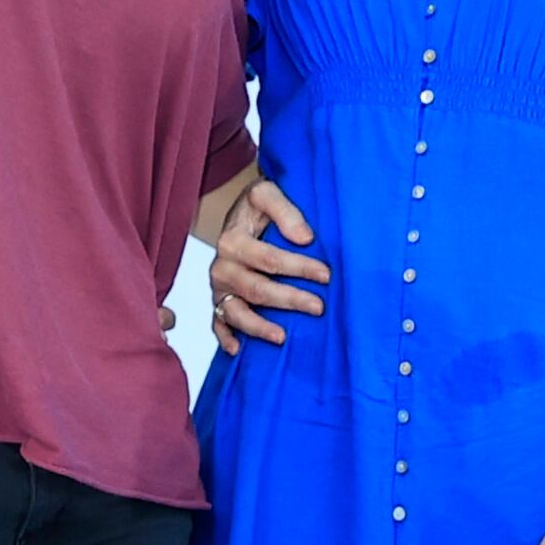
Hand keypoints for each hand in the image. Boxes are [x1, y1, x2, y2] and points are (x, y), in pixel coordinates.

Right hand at [203, 175, 325, 348]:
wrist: (238, 213)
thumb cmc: (256, 207)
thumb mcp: (267, 193)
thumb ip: (285, 211)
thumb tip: (305, 239)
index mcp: (232, 240)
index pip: (269, 259)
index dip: (299, 268)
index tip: (326, 274)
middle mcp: (221, 266)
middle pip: (256, 289)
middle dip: (289, 300)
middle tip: (319, 307)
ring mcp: (219, 287)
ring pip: (236, 312)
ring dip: (258, 327)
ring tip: (282, 338)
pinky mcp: (218, 301)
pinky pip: (218, 323)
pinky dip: (225, 338)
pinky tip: (238, 350)